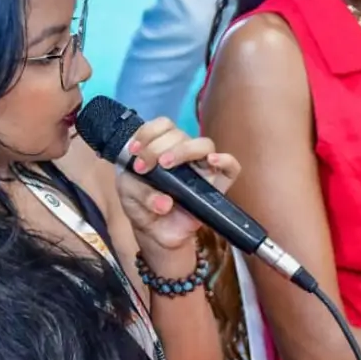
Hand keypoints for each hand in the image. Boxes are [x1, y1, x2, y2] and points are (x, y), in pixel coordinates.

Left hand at [114, 118, 239, 257]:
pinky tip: (212, 161)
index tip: (135, 150)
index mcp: (162, 147)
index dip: (149, 132)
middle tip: (143, 166)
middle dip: (156, 147)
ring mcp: (202, 168)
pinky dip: (225, 161)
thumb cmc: (143, 207)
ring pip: (204, 144)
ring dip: (183, 150)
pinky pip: (231, 168)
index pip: (163, 125)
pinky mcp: (218, 186)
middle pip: (179, 134)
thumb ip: (138, 190)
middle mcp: (184, 153)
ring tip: (165, 164)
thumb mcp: (129, 195)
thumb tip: (166, 202)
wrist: (157, 234)